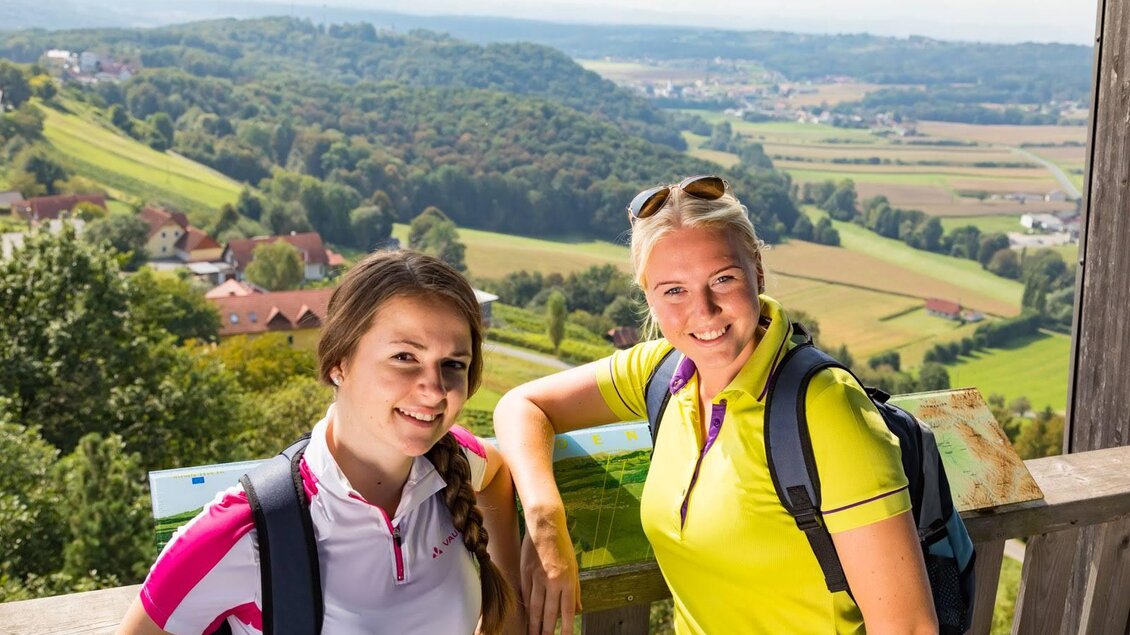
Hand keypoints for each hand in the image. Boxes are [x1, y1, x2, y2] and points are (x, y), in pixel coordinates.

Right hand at [521, 513, 580, 634]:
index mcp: (567, 580)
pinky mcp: (525, 572)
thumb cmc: (563, 546)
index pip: (566, 610)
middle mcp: (552, 581)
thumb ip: (575, 590)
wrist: (545, 526)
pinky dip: (526, 607)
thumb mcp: (575, 567)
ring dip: (533, 624)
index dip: (565, 627)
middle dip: (546, 631)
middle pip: (548, 612)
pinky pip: (526, 594)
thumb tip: (578, 610)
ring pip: (534, 606)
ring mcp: (536, 577)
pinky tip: (526, 616)